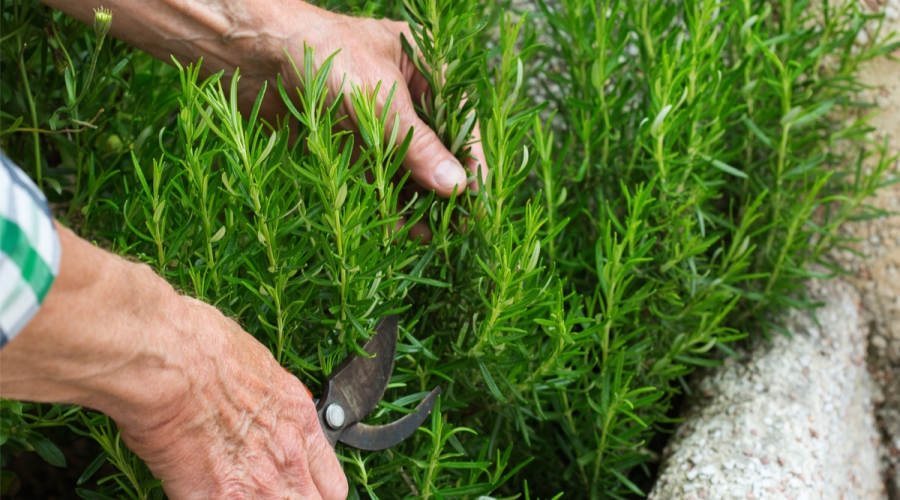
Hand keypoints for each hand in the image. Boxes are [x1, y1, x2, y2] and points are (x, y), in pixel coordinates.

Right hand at [0, 224, 347, 499]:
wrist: (170, 357)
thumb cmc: (203, 347)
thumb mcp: (259, 369)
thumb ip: (269, 404)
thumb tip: (259, 413)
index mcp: (300, 420)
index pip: (333, 486)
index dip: (316, 491)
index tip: (302, 491)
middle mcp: (289, 456)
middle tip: (268, 490)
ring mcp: (257, 484)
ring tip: (238, 489)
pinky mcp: (218, 498)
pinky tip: (202, 491)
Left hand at [41, 0, 486, 237]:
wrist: (247, 51)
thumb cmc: (321, 52)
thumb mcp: (379, 98)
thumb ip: (417, 146)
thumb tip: (456, 187)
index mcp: (421, 70)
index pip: (459, 120)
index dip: (471, 161)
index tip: (477, 200)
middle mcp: (401, 99)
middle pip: (435, 150)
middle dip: (445, 189)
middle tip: (459, 229)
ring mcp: (372, 124)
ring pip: (405, 171)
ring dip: (419, 203)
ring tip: (433, 239)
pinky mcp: (344, 145)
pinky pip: (373, 180)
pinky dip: (386, 204)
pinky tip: (400, 231)